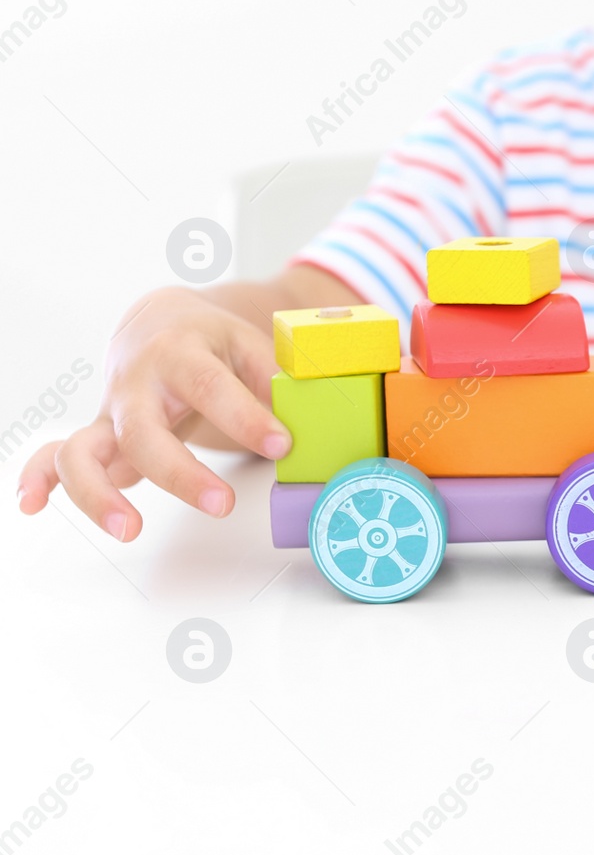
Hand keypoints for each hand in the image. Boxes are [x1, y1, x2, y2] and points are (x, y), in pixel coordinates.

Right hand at [16, 286, 290, 540]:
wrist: (159, 325)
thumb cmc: (210, 342)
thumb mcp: (248, 344)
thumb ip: (272, 379)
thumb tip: (299, 416)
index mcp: (180, 354)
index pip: (212, 386)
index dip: (247, 417)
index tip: (281, 445)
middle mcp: (135, 385)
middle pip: (144, 432)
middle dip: (180, 473)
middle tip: (223, 504)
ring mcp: (110, 414)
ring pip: (84, 452)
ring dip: (98, 493)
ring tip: (131, 530)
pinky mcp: (97, 438)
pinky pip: (56, 457)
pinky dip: (39, 479)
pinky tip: (33, 507)